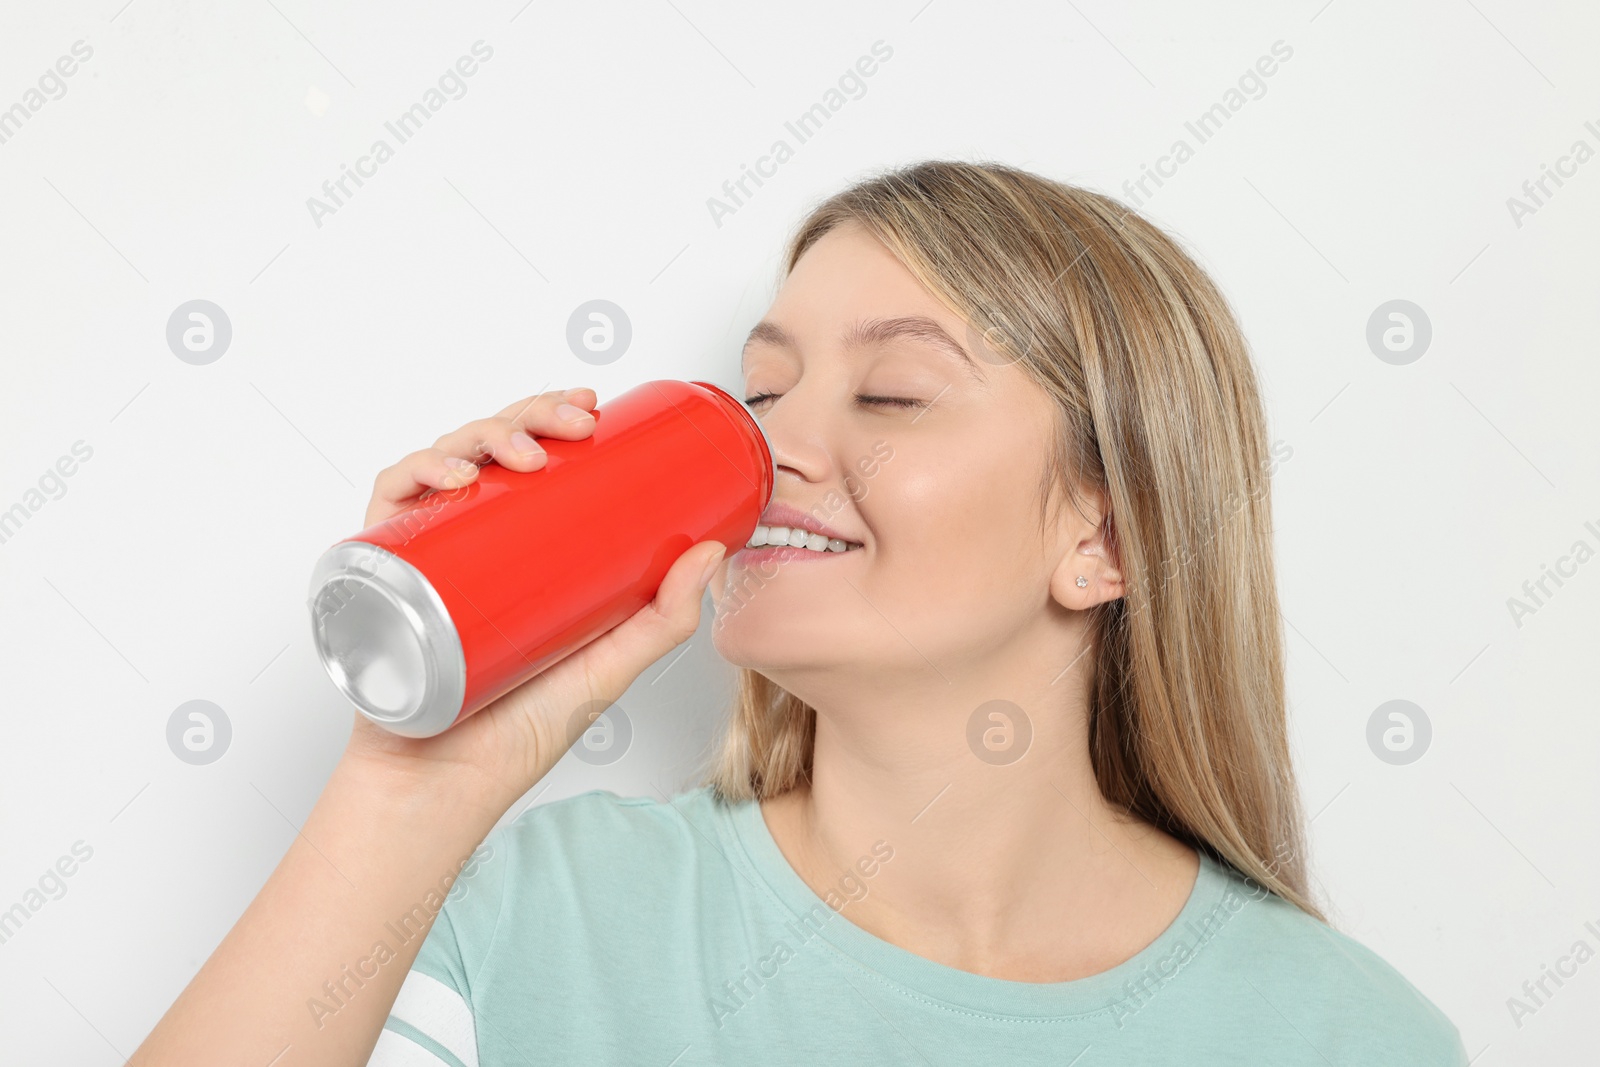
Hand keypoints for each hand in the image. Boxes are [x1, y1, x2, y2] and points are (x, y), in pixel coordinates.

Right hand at [341, 387, 726, 808]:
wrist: (442, 791)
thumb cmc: (515, 736)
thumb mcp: (608, 671)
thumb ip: (662, 620)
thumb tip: (713, 551)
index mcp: (516, 549)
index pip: (530, 458)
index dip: (553, 416)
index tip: (593, 409)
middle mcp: (468, 541)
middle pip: (490, 448)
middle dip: (529, 414)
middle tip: (572, 425)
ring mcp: (424, 554)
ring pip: (442, 461)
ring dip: (482, 433)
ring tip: (523, 455)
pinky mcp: (380, 575)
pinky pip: (387, 505)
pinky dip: (414, 474)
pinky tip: (454, 479)